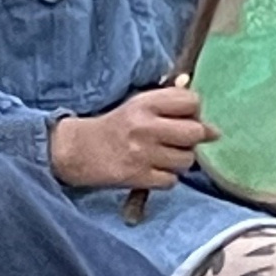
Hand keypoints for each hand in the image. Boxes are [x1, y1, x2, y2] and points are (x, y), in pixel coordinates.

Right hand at [49, 86, 217, 189]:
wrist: (79, 150)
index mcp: (145, 103)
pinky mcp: (139, 177)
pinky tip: (155, 169)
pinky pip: (172, 180)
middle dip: (194, 137)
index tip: (187, 116)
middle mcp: (145, 126)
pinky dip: (167, 177)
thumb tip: (196, 95)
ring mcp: (143, 153)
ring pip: (187, 159)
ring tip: (165, 155)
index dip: (194, 110)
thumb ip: (167, 99)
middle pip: (195, 132)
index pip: (191, 101)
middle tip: (182, 139)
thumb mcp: (137, 104)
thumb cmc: (114, 125)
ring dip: (181, 159)